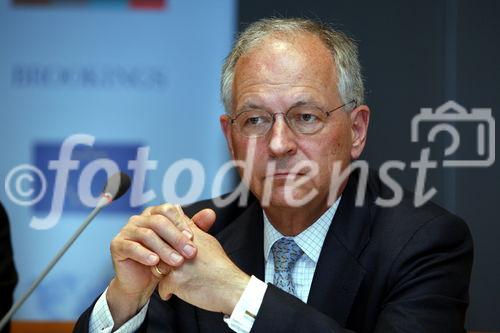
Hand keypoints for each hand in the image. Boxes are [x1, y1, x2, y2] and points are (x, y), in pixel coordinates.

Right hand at [107, 204, 215, 326]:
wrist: (142, 282)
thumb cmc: (162, 260)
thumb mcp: (180, 245)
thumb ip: (195, 228)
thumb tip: (211, 213)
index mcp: (154, 214)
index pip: (168, 210)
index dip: (181, 223)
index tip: (192, 238)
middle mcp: (139, 219)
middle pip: (158, 222)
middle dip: (176, 237)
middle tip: (190, 252)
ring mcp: (126, 231)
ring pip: (147, 235)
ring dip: (164, 249)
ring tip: (176, 262)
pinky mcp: (117, 245)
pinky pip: (131, 247)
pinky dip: (145, 254)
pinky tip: (155, 262)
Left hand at [157, 212, 250, 314]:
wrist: (231, 288)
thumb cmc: (220, 266)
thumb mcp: (207, 241)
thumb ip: (190, 226)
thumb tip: (176, 208)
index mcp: (190, 234)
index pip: (166, 232)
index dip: (166, 244)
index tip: (175, 254)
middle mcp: (181, 246)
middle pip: (159, 250)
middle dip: (163, 261)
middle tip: (179, 271)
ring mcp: (177, 262)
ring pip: (157, 268)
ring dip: (165, 277)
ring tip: (182, 280)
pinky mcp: (174, 281)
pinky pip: (162, 287)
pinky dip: (169, 292)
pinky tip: (182, 290)